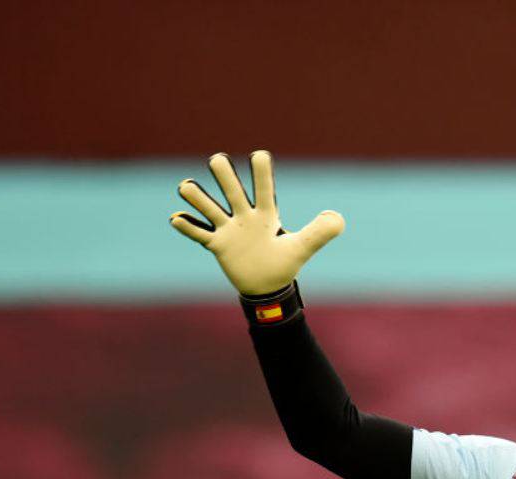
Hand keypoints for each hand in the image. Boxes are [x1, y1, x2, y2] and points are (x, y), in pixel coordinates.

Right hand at [170, 151, 343, 295]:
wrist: (266, 286)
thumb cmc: (284, 262)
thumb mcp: (303, 247)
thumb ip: (320, 232)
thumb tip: (338, 218)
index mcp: (266, 214)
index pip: (265, 190)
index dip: (263, 174)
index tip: (260, 155)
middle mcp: (245, 216)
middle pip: (233, 192)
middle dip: (225, 176)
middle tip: (218, 160)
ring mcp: (228, 229)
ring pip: (210, 209)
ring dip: (198, 198)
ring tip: (186, 186)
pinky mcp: (217, 245)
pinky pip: (199, 234)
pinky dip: (188, 227)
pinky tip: (176, 218)